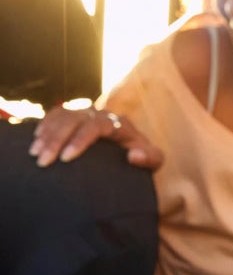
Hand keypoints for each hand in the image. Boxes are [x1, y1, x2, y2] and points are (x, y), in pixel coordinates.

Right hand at [28, 105, 162, 168]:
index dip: (79, 140)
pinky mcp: (75, 117)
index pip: (96, 126)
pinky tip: (35, 140)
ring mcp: (86, 113)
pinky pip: (55, 115)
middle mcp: (101, 114)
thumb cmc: (143, 156)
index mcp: (120, 123)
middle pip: (73, 120)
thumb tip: (134, 156)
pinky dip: (44, 126)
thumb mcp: (155, 161)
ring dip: (46, 134)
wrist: (134, 150)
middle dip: (56, 140)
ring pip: (61, 116)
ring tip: (35, 154)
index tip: (66, 159)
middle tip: (43, 161)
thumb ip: (152, 159)